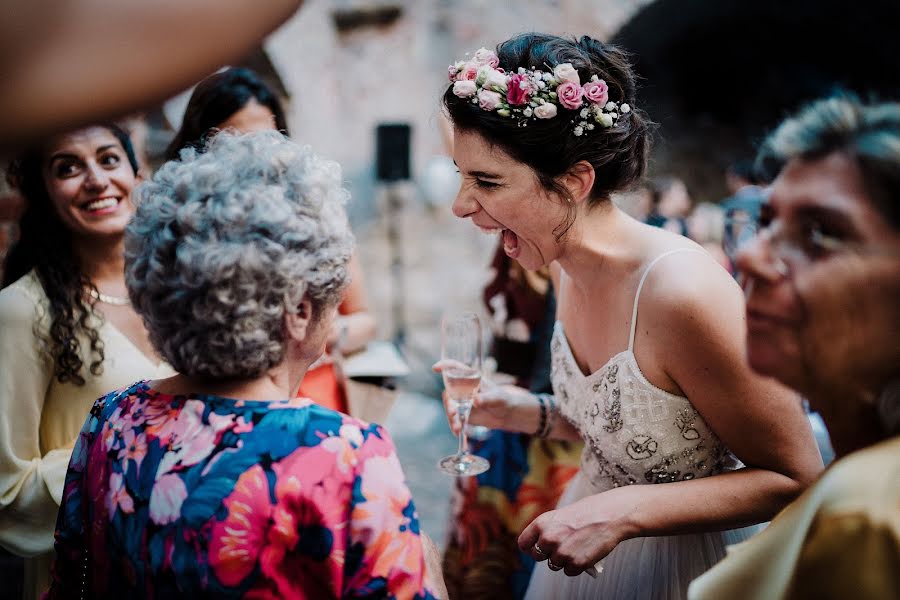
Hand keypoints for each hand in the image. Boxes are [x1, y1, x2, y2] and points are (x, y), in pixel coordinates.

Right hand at [432, 360, 533, 435]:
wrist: (506, 415)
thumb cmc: (503, 400)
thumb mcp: (498, 399)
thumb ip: (487, 399)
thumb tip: (476, 401)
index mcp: (471, 378)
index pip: (455, 368)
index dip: (445, 366)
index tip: (436, 368)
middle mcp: (462, 389)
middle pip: (449, 392)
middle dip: (449, 404)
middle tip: (454, 414)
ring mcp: (461, 402)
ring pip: (450, 407)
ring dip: (451, 418)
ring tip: (458, 428)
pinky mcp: (462, 414)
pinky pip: (454, 419)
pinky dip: (454, 426)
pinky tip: (458, 433)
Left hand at [518, 487, 636, 576]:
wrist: (612, 514)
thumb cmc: (589, 511)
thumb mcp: (562, 514)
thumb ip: (549, 528)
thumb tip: (542, 543)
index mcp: (542, 523)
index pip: (524, 544)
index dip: (531, 547)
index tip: (537, 547)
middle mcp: (548, 538)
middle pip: (538, 556)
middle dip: (548, 553)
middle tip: (561, 547)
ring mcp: (562, 552)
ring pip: (554, 565)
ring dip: (563, 560)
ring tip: (576, 548)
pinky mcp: (577, 564)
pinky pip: (569, 571)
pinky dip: (576, 566)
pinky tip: (584, 555)